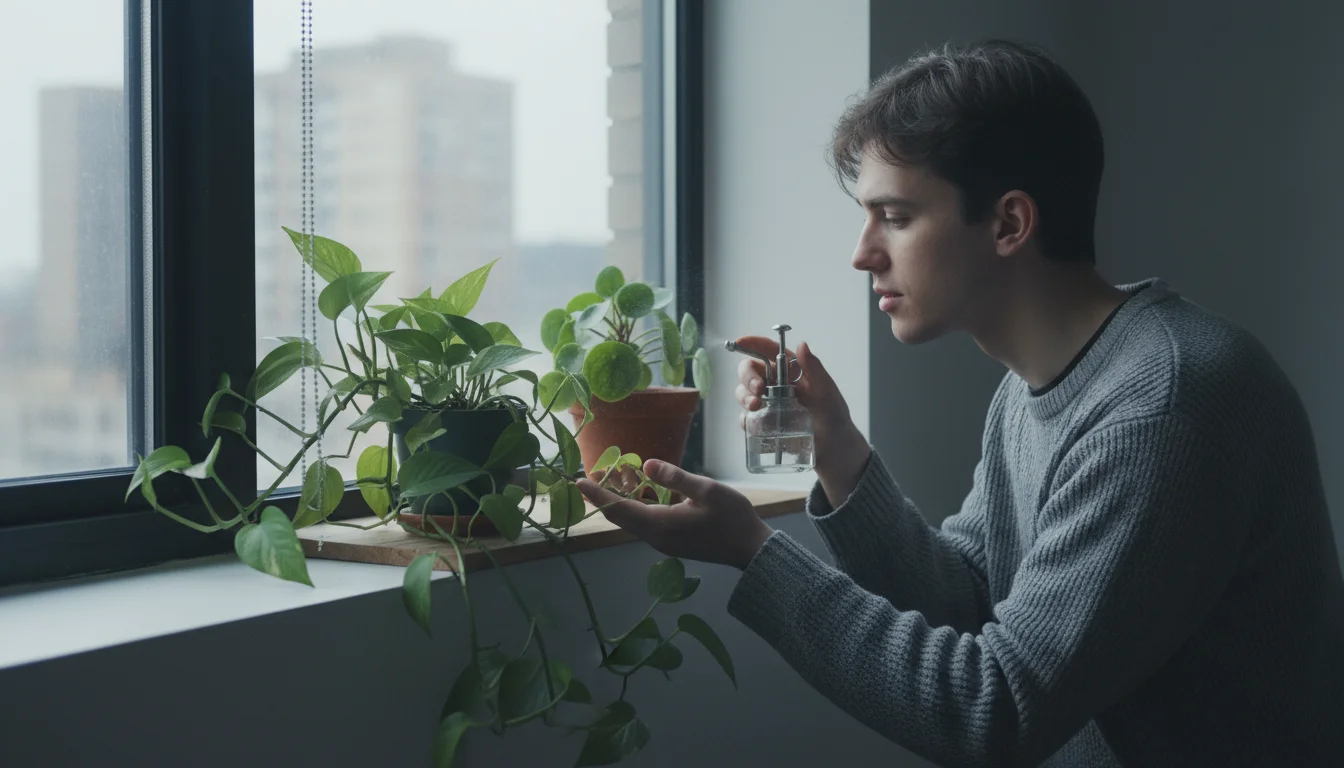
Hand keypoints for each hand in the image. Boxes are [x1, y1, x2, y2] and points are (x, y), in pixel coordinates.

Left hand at [576, 460, 773, 569]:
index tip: (579, 481)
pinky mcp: (672, 542)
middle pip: (621, 517)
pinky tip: (639, 491)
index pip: (620, 508)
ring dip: (620, 501)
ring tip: (611, 478)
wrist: (750, 550)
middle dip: (604, 497)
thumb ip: (676, 478)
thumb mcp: (707, 490)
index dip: (598, 495)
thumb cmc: (732, 518)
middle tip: (590, 477)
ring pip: (632, 521)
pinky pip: (645, 524)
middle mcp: (656, 537)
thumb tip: (647, 465)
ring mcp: (664, 542)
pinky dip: (636, 507)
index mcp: (661, 525)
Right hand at [732, 336, 870, 505]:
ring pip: (743, 392)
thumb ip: (815, 368)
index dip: (752, 343)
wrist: (833, 448)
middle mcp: (775, 383)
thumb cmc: (833, 416)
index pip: (768, 351)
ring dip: (744, 397)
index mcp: (790, 370)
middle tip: (758, 389)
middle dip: (748, 377)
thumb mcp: (827, 391)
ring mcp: (767, 403)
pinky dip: (746, 420)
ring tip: (755, 407)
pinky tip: (756, 425)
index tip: (740, 343)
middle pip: (750, 371)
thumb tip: (802, 344)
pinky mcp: (763, 423)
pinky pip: (746, 419)